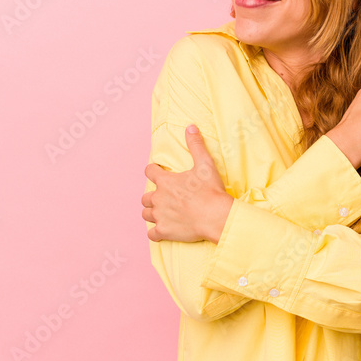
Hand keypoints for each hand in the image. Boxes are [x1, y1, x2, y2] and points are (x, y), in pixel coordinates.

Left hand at [141, 125, 233, 242]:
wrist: (216, 216)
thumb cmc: (210, 191)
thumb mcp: (205, 164)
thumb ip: (196, 145)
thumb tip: (190, 126)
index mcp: (165, 181)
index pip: (149, 172)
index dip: (153, 171)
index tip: (158, 173)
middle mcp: (158, 198)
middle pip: (145, 197)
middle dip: (152, 196)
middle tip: (164, 197)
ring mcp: (159, 216)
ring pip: (145, 214)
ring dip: (151, 213)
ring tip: (162, 213)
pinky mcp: (164, 231)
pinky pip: (151, 234)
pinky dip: (155, 232)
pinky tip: (163, 230)